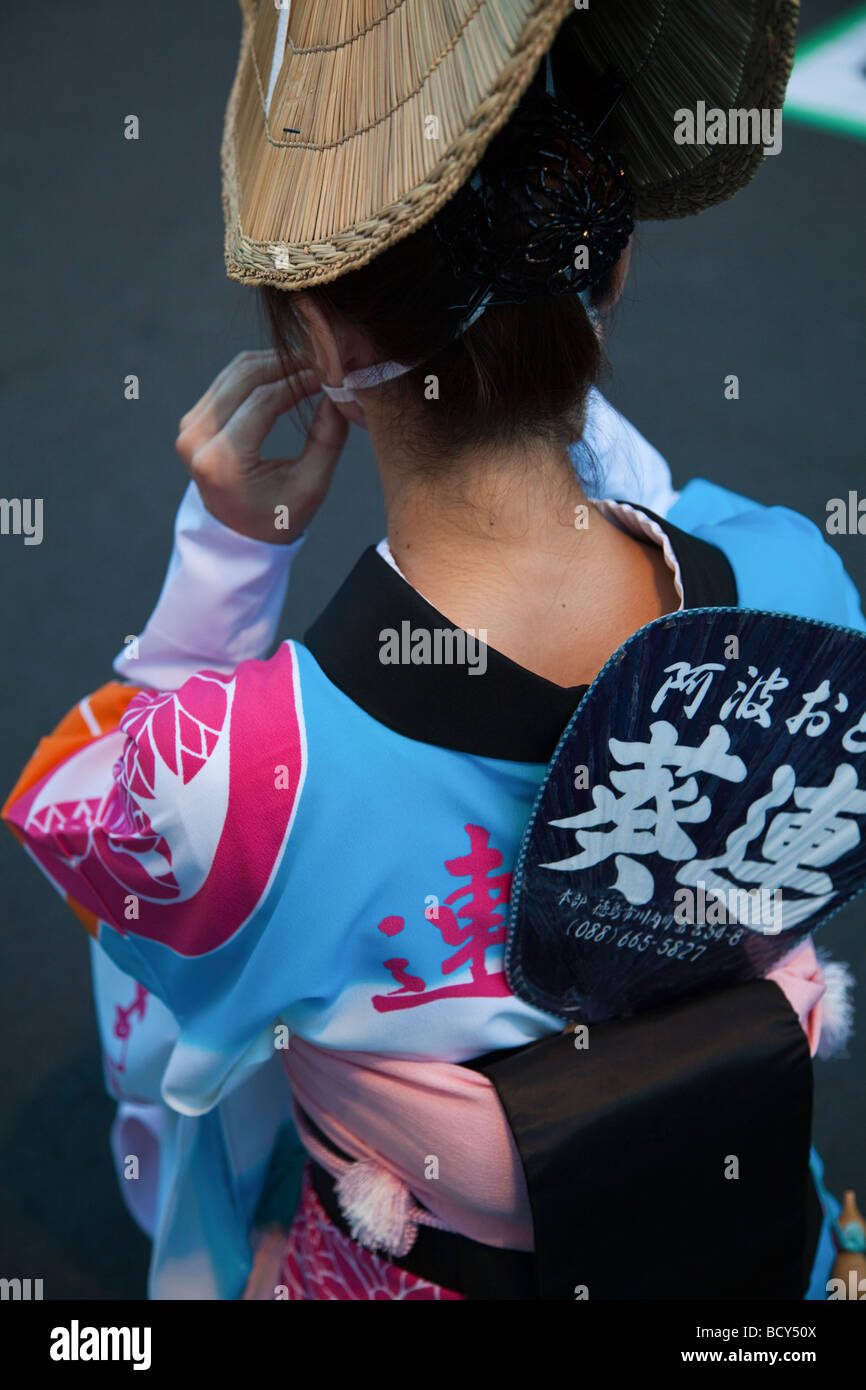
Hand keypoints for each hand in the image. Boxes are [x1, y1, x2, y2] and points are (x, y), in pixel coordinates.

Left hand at [175, 350, 348, 542]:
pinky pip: (228, 380)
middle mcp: (196, 440)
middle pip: (246, 377)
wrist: (237, 535)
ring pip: (236, 371)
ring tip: (309, 365)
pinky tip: (288, 373)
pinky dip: (259, 371)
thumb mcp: (310, 487)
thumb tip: (339, 389)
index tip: (330, 373)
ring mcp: (189, 427)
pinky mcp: (192, 419)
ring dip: (274, 362)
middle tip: (322, 360)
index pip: (263, 402)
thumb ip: (326, 439)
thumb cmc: (278, 517)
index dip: (299, 381)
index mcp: (221, 462)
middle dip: (287, 363)